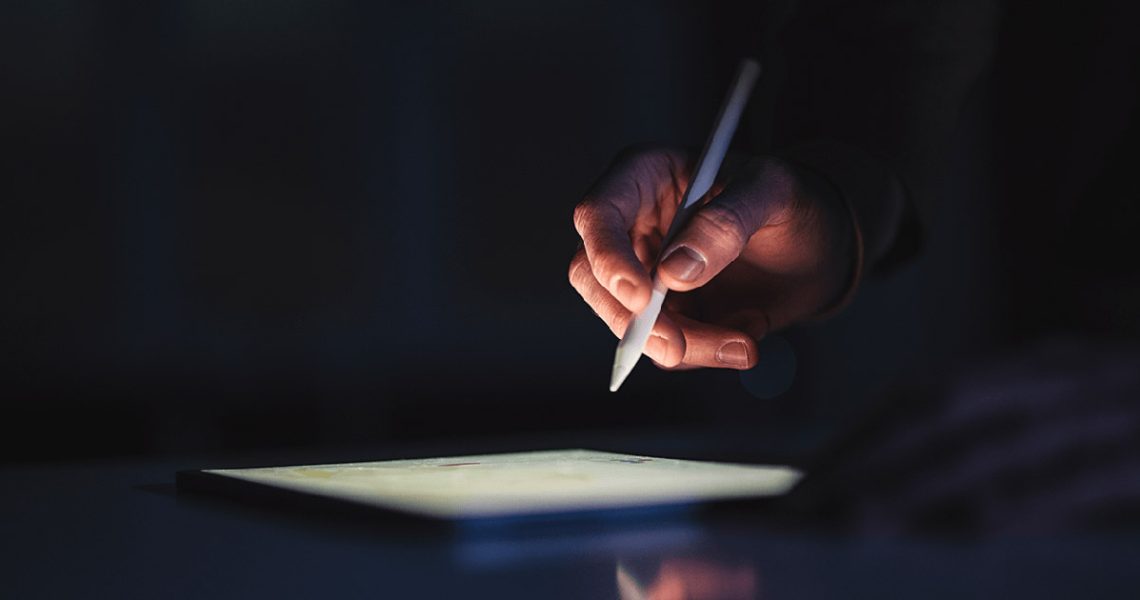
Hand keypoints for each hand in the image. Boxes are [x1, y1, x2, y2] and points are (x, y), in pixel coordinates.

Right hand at [569, 146, 854, 369]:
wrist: (819, 248)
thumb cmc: (792, 201)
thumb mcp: (774, 193)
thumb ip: (727, 223)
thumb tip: (676, 270)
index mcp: (645, 178)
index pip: (598, 215)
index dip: (607, 258)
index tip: (641, 297)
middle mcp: (633, 227)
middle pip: (594, 279)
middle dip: (635, 322)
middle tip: (679, 348)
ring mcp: (644, 275)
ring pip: (628, 325)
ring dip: (685, 347)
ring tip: (744, 343)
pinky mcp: (664, 315)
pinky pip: (664, 348)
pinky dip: (704, 353)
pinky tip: (745, 332)